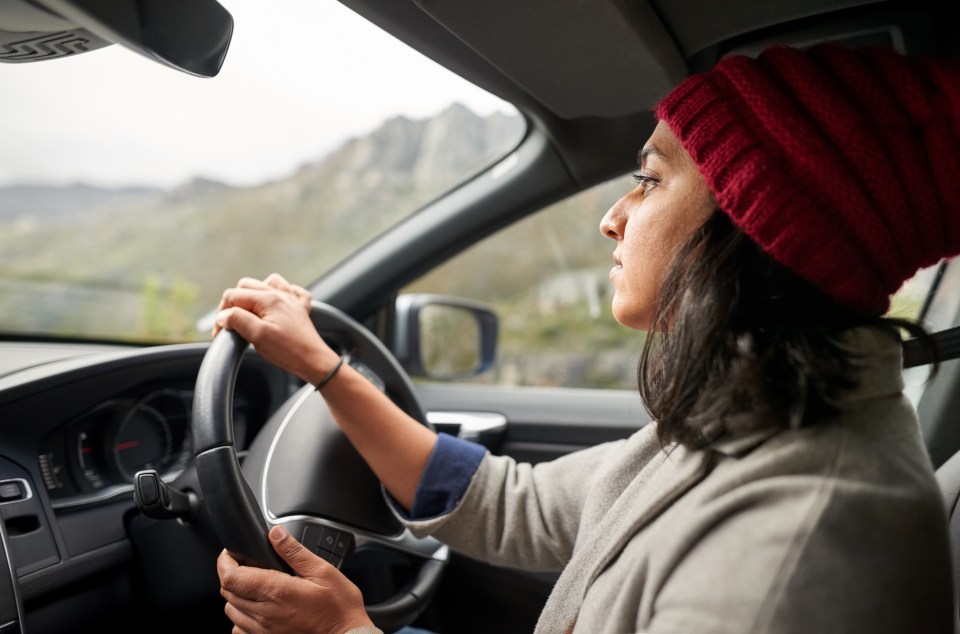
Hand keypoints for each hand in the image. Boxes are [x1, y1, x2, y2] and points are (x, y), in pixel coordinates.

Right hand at [214, 273, 338, 384]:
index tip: (221, 332)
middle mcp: (280, 294)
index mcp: (268, 298)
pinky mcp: (299, 308)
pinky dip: (280, 294)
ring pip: (266, 283)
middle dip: (234, 303)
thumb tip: (223, 315)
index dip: (222, 314)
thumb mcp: (257, 335)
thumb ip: (237, 320)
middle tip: (232, 324)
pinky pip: (290, 290)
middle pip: (246, 286)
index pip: (233, 296)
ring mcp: (291, 299)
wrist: (314, 361)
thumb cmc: (288, 350)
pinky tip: (276, 305)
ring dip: (254, 295)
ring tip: (251, 313)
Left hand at [218, 525, 373, 633]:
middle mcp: (264, 613)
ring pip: (231, 611)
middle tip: (245, 564)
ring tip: (253, 586)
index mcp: (276, 591)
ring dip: (236, 596)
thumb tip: (275, 533)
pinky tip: (259, 609)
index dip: (225, 562)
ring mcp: (263, 630)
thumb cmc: (338, 607)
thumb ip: (294, 552)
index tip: (230, 553)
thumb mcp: (322, 571)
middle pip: (227, 592)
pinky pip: (240, 630)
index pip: (231, 577)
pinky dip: (242, 618)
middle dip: (231, 575)